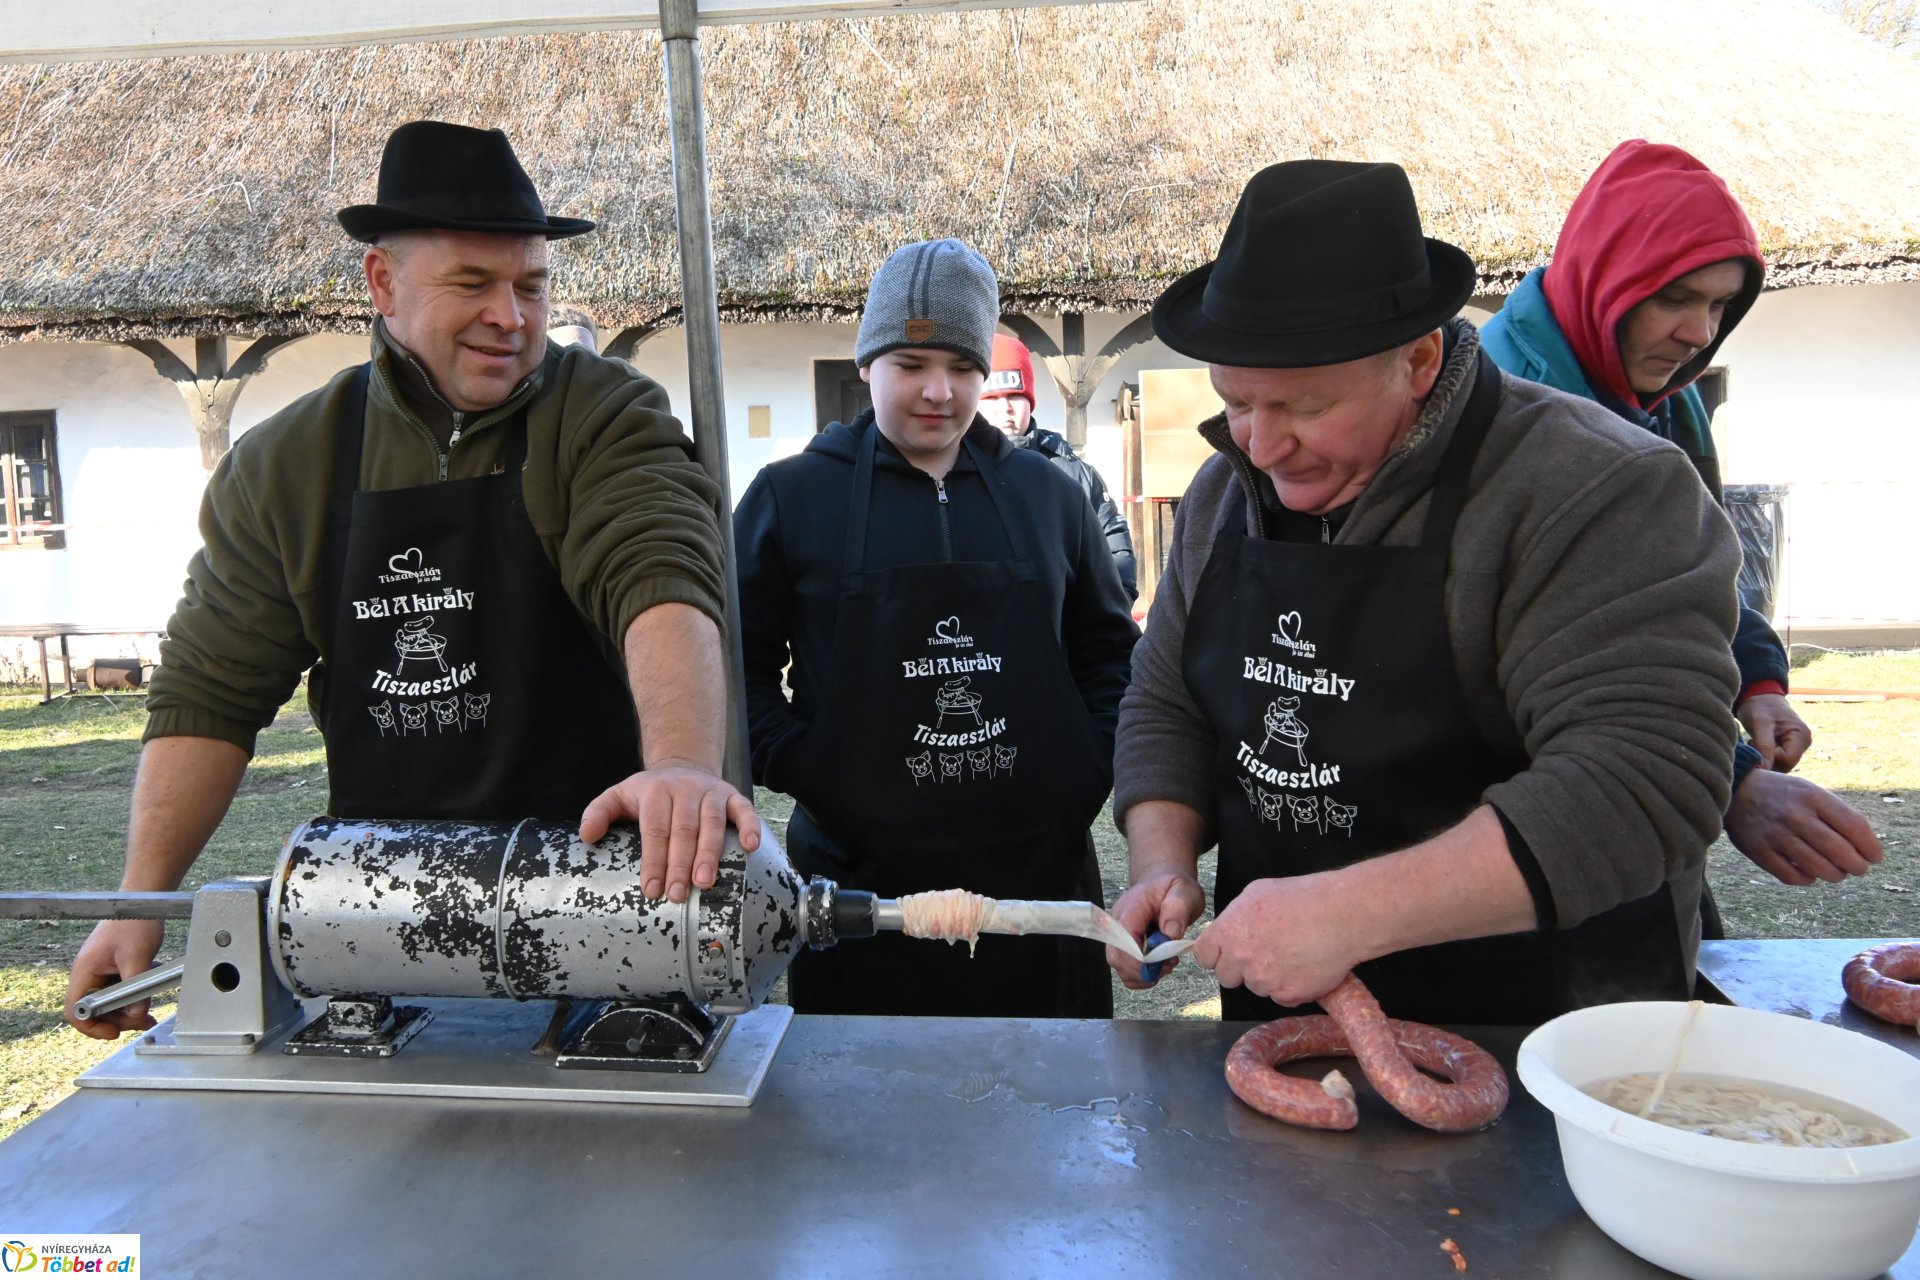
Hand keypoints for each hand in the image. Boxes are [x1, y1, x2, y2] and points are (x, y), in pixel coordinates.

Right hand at [65, 919, 164, 1039]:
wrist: (144, 900)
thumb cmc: (134, 922)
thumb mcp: (136, 956)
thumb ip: (135, 987)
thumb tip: (136, 1014)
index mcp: (84, 971)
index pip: (75, 1011)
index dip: (92, 1026)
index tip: (114, 1032)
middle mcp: (89, 974)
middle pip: (95, 1010)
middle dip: (118, 1019)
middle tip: (141, 1020)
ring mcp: (102, 972)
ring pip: (110, 1003)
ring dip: (128, 1010)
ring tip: (148, 1013)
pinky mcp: (116, 969)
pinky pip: (121, 991)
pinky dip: (134, 997)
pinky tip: (149, 993)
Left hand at [579, 761, 759, 902]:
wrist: (683, 764)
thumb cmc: (650, 792)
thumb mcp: (619, 794)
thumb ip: (599, 812)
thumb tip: (587, 835)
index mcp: (656, 791)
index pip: (654, 830)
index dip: (653, 860)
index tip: (651, 889)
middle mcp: (686, 789)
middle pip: (683, 830)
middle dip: (679, 864)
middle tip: (677, 895)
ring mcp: (712, 792)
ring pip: (712, 824)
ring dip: (709, 854)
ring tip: (704, 882)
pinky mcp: (733, 796)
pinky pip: (745, 810)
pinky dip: (750, 826)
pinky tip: (751, 846)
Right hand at [1106, 872, 1205, 988]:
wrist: (1163, 883)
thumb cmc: (1173, 887)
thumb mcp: (1185, 891)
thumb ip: (1178, 908)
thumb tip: (1170, 933)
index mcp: (1132, 907)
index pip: (1124, 937)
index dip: (1138, 958)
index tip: (1161, 965)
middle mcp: (1118, 922)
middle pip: (1116, 956)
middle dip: (1141, 970)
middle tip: (1167, 965)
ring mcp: (1119, 936)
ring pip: (1118, 965)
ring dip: (1142, 974)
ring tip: (1166, 965)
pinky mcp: (1124, 946)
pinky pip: (1125, 968)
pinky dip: (1141, 975)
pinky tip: (1158, 968)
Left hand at [1191, 876, 1360, 1007]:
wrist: (1341, 915)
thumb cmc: (1303, 897)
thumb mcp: (1258, 892)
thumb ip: (1236, 915)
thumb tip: (1231, 928)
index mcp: (1229, 932)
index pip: (1204, 955)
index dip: (1216, 954)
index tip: (1226, 953)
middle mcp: (1241, 959)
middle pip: (1227, 977)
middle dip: (1240, 969)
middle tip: (1264, 954)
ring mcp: (1264, 980)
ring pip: (1257, 987)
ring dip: (1268, 977)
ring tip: (1292, 955)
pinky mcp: (1287, 995)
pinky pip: (1281, 997)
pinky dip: (1291, 988)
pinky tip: (1305, 967)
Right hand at [1725, 770, 1881, 884]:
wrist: (1736, 791)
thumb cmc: (1784, 795)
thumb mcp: (1811, 792)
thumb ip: (1838, 815)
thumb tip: (1865, 849)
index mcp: (1812, 796)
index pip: (1854, 826)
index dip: (1870, 847)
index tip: (1875, 857)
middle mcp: (1794, 815)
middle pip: (1839, 851)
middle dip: (1857, 866)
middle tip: (1858, 869)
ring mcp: (1774, 834)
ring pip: (1818, 868)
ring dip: (1835, 875)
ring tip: (1836, 873)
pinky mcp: (1758, 851)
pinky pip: (1792, 877)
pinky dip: (1807, 880)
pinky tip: (1810, 873)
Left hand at [1737, 693, 1811, 772]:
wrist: (1759, 695)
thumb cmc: (1760, 706)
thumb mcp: (1760, 724)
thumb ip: (1764, 746)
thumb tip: (1764, 770)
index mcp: (1801, 737)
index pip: (1788, 760)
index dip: (1770, 758)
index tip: (1756, 745)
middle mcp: (1803, 744)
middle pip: (1785, 765)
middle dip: (1767, 759)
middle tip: (1754, 744)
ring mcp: (1796, 746)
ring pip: (1780, 764)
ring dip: (1765, 758)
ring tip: (1756, 742)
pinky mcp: (1787, 747)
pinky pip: (1776, 760)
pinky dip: (1765, 756)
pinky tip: (1758, 745)